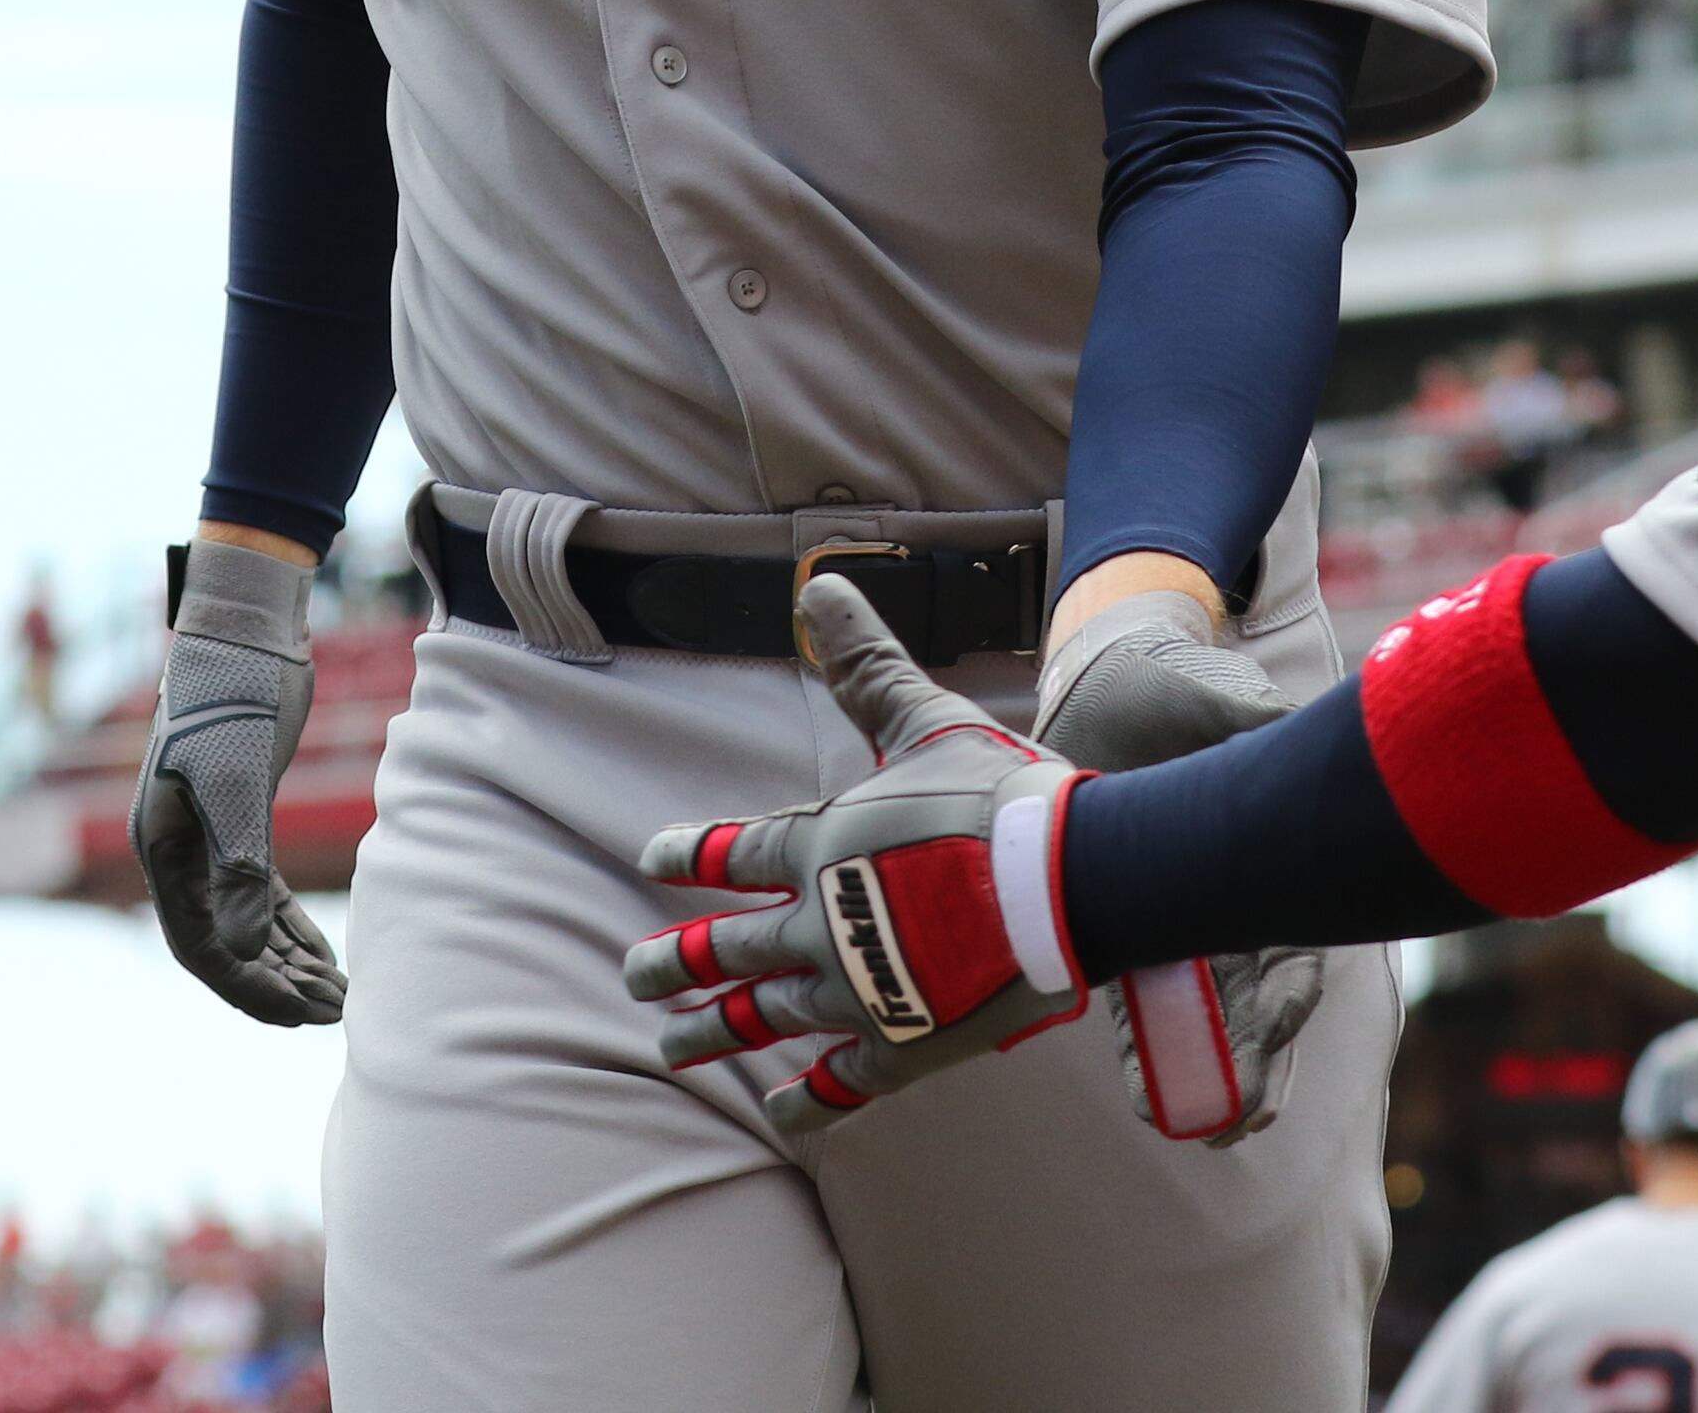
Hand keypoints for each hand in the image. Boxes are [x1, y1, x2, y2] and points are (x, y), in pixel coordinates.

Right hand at [132, 536, 345, 1026]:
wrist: (246, 633)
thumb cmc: (232, 698)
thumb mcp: (235, 784)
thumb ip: (238, 866)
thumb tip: (243, 949)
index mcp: (163, 852)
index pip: (200, 946)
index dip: (247, 986)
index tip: (297, 1016)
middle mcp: (179, 854)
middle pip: (224, 943)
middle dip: (274, 982)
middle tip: (331, 1013)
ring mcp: (208, 837)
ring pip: (244, 922)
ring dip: (287, 959)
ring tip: (336, 994)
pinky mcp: (241, 819)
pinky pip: (260, 891)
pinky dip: (291, 924)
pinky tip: (325, 954)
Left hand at [627, 574, 1084, 1134]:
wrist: (1063, 883)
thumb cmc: (998, 797)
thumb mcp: (925, 719)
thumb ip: (867, 665)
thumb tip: (821, 585)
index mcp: (820, 847)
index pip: (736, 852)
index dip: (692, 853)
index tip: (653, 859)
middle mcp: (819, 926)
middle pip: (728, 948)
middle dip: (676, 961)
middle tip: (634, 974)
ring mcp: (855, 994)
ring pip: (765, 1018)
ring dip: (714, 1031)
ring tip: (670, 1045)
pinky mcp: (901, 1047)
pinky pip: (839, 1086)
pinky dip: (804, 1101)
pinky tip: (778, 1111)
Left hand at [1037, 586, 1326, 1146]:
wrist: (1112, 680)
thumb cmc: (1189, 689)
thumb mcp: (1232, 703)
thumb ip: (1257, 726)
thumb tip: (1279, 730)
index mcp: (1272, 856)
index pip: (1298, 941)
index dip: (1294, 987)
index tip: (1282, 1018)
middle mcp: (1231, 899)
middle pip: (1256, 1000)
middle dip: (1257, 1062)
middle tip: (1249, 1116)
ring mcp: (1176, 916)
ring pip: (1203, 1016)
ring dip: (1208, 1075)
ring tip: (1206, 1129)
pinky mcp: (1118, 921)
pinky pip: (1134, 998)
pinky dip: (1145, 1053)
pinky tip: (1149, 1102)